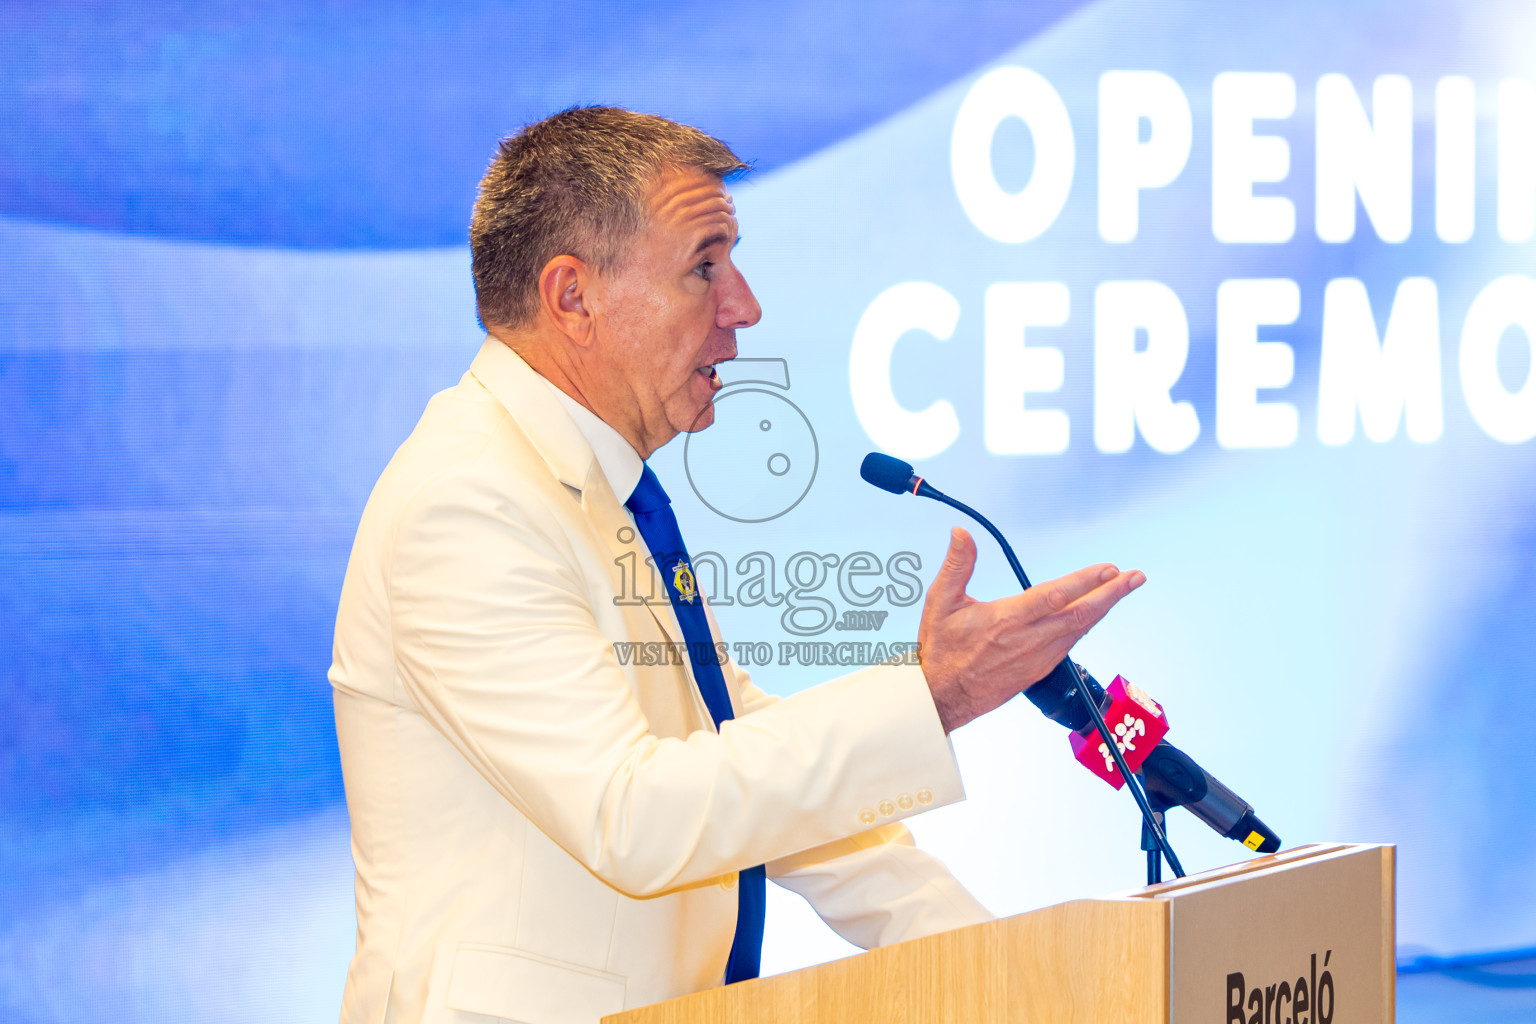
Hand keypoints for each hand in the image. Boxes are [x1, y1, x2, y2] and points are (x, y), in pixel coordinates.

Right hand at [917, 528, 1144, 732]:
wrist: (943, 696)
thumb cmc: (941, 649)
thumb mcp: (940, 601)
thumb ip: (957, 565)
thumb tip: (962, 534)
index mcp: (1007, 620)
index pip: (1055, 596)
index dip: (1085, 581)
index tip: (1108, 569)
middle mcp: (1028, 640)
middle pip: (1080, 614)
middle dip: (1111, 593)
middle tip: (1135, 577)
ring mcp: (1037, 658)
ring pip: (1080, 630)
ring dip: (1103, 608)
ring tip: (1122, 589)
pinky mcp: (1038, 670)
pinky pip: (1070, 644)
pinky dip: (1086, 626)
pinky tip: (1094, 615)